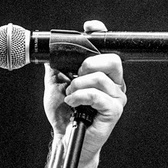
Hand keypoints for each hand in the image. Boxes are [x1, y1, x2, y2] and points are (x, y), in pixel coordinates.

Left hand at [42, 19, 126, 153]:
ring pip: (100, 78)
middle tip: (75, 75)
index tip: (88, 28)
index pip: (109, 49)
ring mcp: (116, 98)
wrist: (65, 139)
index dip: (101, 35)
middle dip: (89, 64)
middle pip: (111, 60)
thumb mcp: (56, 85)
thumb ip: (57, 67)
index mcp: (104, 74)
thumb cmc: (64, 114)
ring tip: (70, 95)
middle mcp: (114, 84)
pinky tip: (72, 102)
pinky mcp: (113, 111)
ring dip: (78, 85)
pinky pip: (97, 95)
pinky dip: (79, 96)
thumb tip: (52, 52)